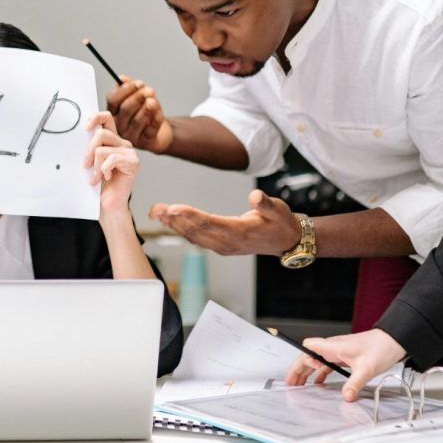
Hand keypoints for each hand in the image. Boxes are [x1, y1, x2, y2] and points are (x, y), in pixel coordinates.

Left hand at [84, 111, 138, 216]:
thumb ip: (90, 147)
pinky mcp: (133, 163)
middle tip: (85, 165)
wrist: (109, 203)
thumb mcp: (91, 161)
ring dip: (95, 165)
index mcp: (112, 140)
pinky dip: (104, 170)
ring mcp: (129, 152)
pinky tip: (107, 178)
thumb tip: (78, 135)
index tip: (85, 128)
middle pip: (101, 133)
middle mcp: (122, 143)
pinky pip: (111, 159)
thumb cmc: (100, 184)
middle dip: (89, 150)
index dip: (95, 118)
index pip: (106, 118)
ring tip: (96, 177)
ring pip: (102, 149)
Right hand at [106, 75, 171, 152]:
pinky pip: (150, 129)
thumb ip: (129, 86)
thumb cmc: (145, 113)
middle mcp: (118, 126)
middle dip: (138, 97)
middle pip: (125, 109)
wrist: (158, 132)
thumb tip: (121, 78)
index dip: (125, 90)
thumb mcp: (137, 97)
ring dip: (148, 108)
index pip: (112, 100)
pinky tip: (159, 112)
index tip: (138, 83)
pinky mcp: (144, 142)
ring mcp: (131, 136)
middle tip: (149, 90)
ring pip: (137, 120)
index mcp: (113, 112)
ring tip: (154, 100)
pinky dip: (156, 119)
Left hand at [148, 189, 300, 255]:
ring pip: (194, 236)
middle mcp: (228, 243)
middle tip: (156, 208)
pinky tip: (169, 221)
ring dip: (174, 225)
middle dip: (174, 220)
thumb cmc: (281, 223)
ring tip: (157, 213)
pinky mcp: (220, 246)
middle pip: (196, 231)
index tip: (173, 208)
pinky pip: (197, 238)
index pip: (210, 223)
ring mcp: (223, 246)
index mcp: (240, 233)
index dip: (190, 216)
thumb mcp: (279, 210)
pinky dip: (182, 229)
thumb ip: (266, 204)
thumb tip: (255, 195)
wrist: (286, 242)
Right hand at [285, 329, 407, 401]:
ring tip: (300, 384)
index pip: (308, 347)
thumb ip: (354, 384)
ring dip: (307, 371)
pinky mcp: (345, 356)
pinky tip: (320, 382)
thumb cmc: (379, 347)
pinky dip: (320, 373)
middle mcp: (333, 347)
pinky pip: (327, 364)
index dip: (301, 359)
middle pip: (308, 356)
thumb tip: (346, 397)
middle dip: (298, 369)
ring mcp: (338, 351)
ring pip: (316, 360)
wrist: (393, 340)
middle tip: (291, 383)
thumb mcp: (366, 369)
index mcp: (333, 346)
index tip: (298, 373)